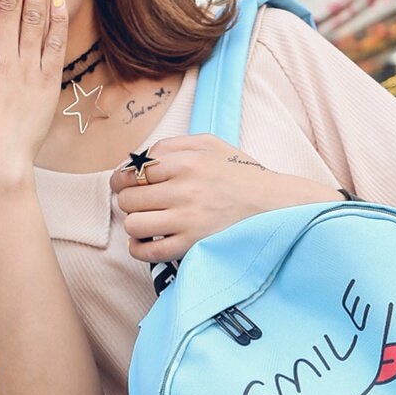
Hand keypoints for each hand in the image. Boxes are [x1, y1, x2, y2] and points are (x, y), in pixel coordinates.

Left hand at [109, 133, 336, 263]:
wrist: (272, 204)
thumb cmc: (240, 173)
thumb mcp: (210, 143)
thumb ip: (172, 143)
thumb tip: (139, 157)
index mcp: (185, 162)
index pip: (133, 171)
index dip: (123, 179)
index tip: (125, 185)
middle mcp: (184, 190)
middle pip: (129, 198)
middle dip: (129, 200)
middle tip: (140, 203)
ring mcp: (188, 220)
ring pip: (134, 224)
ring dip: (134, 224)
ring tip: (145, 221)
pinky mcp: (193, 245)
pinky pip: (149, 251)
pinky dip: (139, 248)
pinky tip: (144, 242)